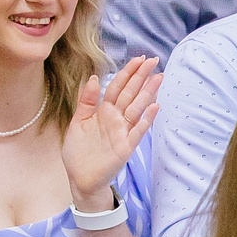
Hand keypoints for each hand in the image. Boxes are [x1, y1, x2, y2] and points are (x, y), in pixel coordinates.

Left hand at [62, 57, 161, 208]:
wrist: (80, 178)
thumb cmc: (79, 152)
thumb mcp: (77, 122)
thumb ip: (86, 101)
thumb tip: (92, 77)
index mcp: (104, 111)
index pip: (118, 87)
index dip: (128, 73)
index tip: (139, 58)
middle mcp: (116, 119)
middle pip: (130, 93)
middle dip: (141, 76)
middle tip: (154, 60)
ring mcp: (123, 132)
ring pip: (137, 108)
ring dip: (148, 93)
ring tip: (159, 77)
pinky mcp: (126, 147)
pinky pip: (138, 130)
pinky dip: (146, 119)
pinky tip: (155, 106)